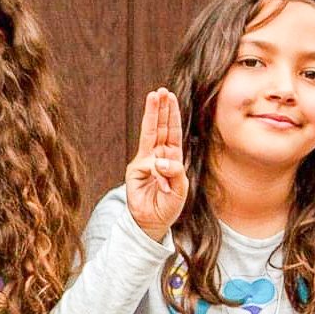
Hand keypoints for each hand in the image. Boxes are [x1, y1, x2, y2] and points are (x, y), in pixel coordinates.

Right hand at [126, 88, 187, 240]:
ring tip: (153, 96)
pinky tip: (163, 181)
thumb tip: (160, 161)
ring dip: (152, 115)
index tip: (170, 97)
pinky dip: (159, 170)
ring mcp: (144, 162)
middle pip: (160, 127)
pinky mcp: (135, 171)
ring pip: (150, 134)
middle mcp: (157, 156)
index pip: (171, 132)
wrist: (152, 222)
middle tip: (161, 91)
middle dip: (160, 108)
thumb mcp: (180, 189)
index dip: (171, 115)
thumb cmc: (168, 205)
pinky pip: (150, 164)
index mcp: (171, 157)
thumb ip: (175, 173)